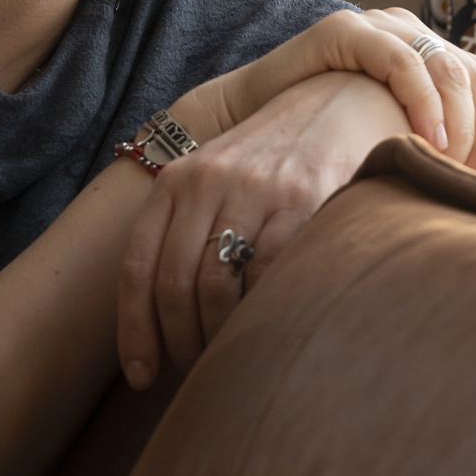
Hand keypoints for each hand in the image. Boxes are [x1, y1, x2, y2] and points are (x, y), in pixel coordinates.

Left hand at [118, 71, 405, 388]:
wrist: (342, 99)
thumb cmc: (278, 158)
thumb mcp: (221, 179)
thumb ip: (190, 229)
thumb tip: (166, 320)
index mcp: (177, 179)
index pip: (137, 266)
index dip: (134, 331)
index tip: (141, 375)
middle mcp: (207, 180)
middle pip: (173, 285)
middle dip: (179, 343)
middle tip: (197, 372)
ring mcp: (254, 189)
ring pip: (213, 286)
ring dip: (218, 337)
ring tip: (231, 357)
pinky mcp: (302, 198)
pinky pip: (266, 273)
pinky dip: (261, 311)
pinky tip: (268, 327)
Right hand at [207, 8, 475, 184]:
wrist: (250, 122)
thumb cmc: (323, 142)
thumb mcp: (394, 146)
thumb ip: (437, 154)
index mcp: (434, 58)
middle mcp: (414, 35)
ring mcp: (382, 28)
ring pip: (449, 67)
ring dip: (461, 120)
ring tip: (456, 163)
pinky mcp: (346, 31)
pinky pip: (400, 60)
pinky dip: (422, 100)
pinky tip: (426, 138)